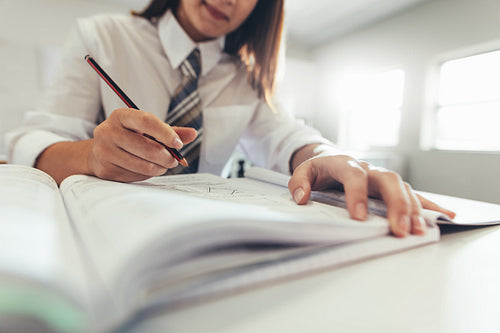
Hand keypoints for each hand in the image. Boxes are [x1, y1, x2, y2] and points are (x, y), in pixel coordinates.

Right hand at [89, 108, 196, 181]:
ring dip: (160, 168)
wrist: (100, 152)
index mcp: (120, 116)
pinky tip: (146, 169)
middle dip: (167, 157)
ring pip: (143, 165)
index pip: (147, 121)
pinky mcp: (105, 170)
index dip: (166, 134)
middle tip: (174, 160)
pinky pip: (135, 176)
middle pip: (147, 147)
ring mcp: (103, 152)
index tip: (178, 144)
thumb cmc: (130, 137)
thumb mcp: (148, 130)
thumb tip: (193, 133)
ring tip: (163, 165)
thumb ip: (170, 131)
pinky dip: (147, 175)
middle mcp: (107, 131)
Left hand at [288, 149, 455, 236]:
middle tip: (398, 229)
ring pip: (404, 188)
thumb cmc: (319, 169)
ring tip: (417, 231)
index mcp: (345, 163)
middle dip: (396, 204)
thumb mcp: (302, 171)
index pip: (354, 175)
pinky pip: (413, 194)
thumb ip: (298, 182)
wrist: (331, 159)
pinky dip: (429, 205)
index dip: (357, 194)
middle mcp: (368, 169)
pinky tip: (445, 216)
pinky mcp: (390, 188)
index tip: (359, 217)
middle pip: (388, 180)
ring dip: (413, 209)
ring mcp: (382, 178)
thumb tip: (301, 197)